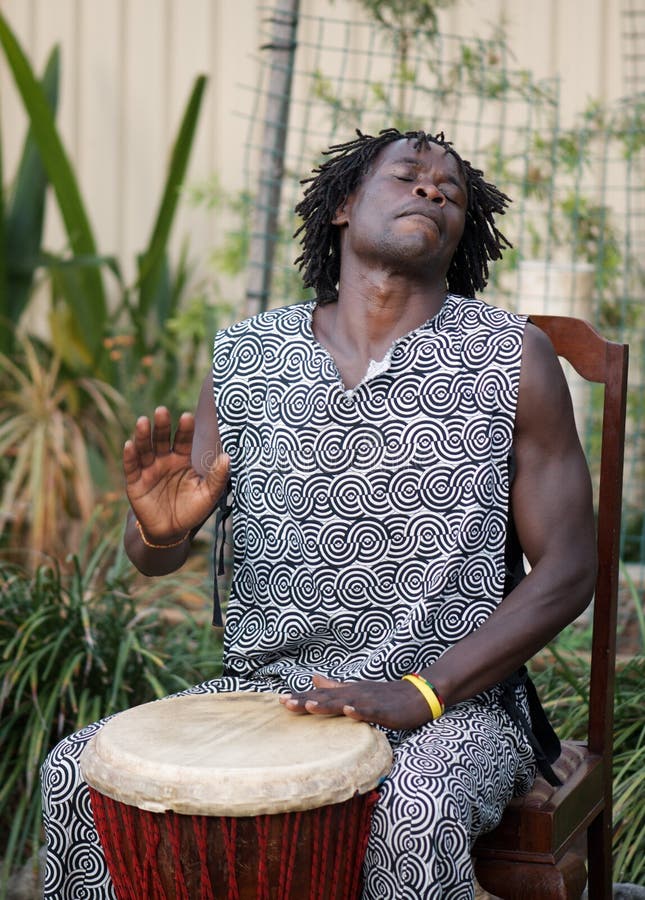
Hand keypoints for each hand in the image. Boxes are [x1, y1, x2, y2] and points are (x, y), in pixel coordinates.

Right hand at [123, 406, 228, 543]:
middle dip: (162, 426)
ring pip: (145, 449)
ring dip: (143, 436)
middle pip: (162, 439)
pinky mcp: (135, 483)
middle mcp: (164, 461)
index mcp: (182, 460)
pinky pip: (131, 468)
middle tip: (162, 411)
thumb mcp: (208, 495)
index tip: (187, 416)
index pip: (183, 440)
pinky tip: (130, 445)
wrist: (171, 532)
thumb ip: (218, 477)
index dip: (185, 429)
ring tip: (143, 422)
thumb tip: (227, 457)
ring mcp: (148, 470)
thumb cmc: (191, 511)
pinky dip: (130, 456)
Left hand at [279, 674, 431, 730]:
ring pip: (346, 702)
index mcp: (348, 691)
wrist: (418, 695)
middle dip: (307, 700)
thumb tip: (313, 678)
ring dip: (328, 704)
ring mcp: (370, 701)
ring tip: (310, 705)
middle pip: (328, 698)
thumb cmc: (386, 695)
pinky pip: (371, 711)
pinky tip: (350, 712)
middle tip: (285, 703)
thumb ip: (335, 685)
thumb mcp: (357, 689)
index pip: (322, 694)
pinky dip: (360, 711)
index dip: (302, 697)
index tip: (281, 700)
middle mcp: (356, 694)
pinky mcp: (385, 711)